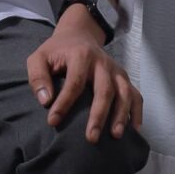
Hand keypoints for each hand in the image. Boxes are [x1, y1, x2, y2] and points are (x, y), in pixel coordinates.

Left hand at [26, 13, 142, 141]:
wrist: (78, 35)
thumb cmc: (56, 52)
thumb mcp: (39, 58)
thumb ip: (38, 77)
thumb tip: (46, 101)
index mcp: (81, 56)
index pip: (74, 83)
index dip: (64, 103)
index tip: (53, 121)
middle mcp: (102, 62)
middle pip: (105, 90)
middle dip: (98, 115)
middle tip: (91, 138)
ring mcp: (116, 70)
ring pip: (124, 93)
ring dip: (121, 115)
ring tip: (115, 136)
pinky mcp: (123, 77)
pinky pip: (136, 95)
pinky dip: (136, 112)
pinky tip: (134, 130)